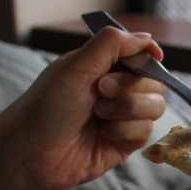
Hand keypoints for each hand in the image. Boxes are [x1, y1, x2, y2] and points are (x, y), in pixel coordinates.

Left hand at [0, 27, 167, 189]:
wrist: (35, 151)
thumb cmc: (48, 105)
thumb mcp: (78, 64)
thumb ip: (113, 44)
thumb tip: (147, 38)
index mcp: (102, 67)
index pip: (142, 56)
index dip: (146, 56)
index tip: (148, 57)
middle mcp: (116, 92)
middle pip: (154, 82)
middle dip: (130, 86)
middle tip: (100, 90)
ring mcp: (123, 118)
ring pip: (155, 107)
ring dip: (128, 108)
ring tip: (99, 115)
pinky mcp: (126, 143)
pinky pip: (146, 131)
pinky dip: (124, 130)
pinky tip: (102, 134)